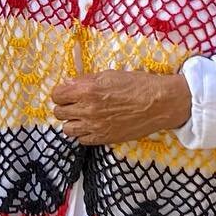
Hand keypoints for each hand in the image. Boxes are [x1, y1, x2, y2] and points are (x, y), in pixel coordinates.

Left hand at [51, 71, 191, 146]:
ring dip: (72, 122)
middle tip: (75, 104)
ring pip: (67, 129)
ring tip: (82, 116)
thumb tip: (70, 85)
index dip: (61, 93)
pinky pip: (81, 140)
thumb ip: (86, 81)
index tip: (67, 93)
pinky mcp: (103, 138)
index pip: (57, 95)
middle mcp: (87, 109)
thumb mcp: (109, 75)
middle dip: (64, 107)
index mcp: (87, 89)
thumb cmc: (137, 84)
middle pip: (59, 112)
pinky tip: (93, 125)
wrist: (159, 103)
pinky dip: (84, 133)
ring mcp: (94, 126)